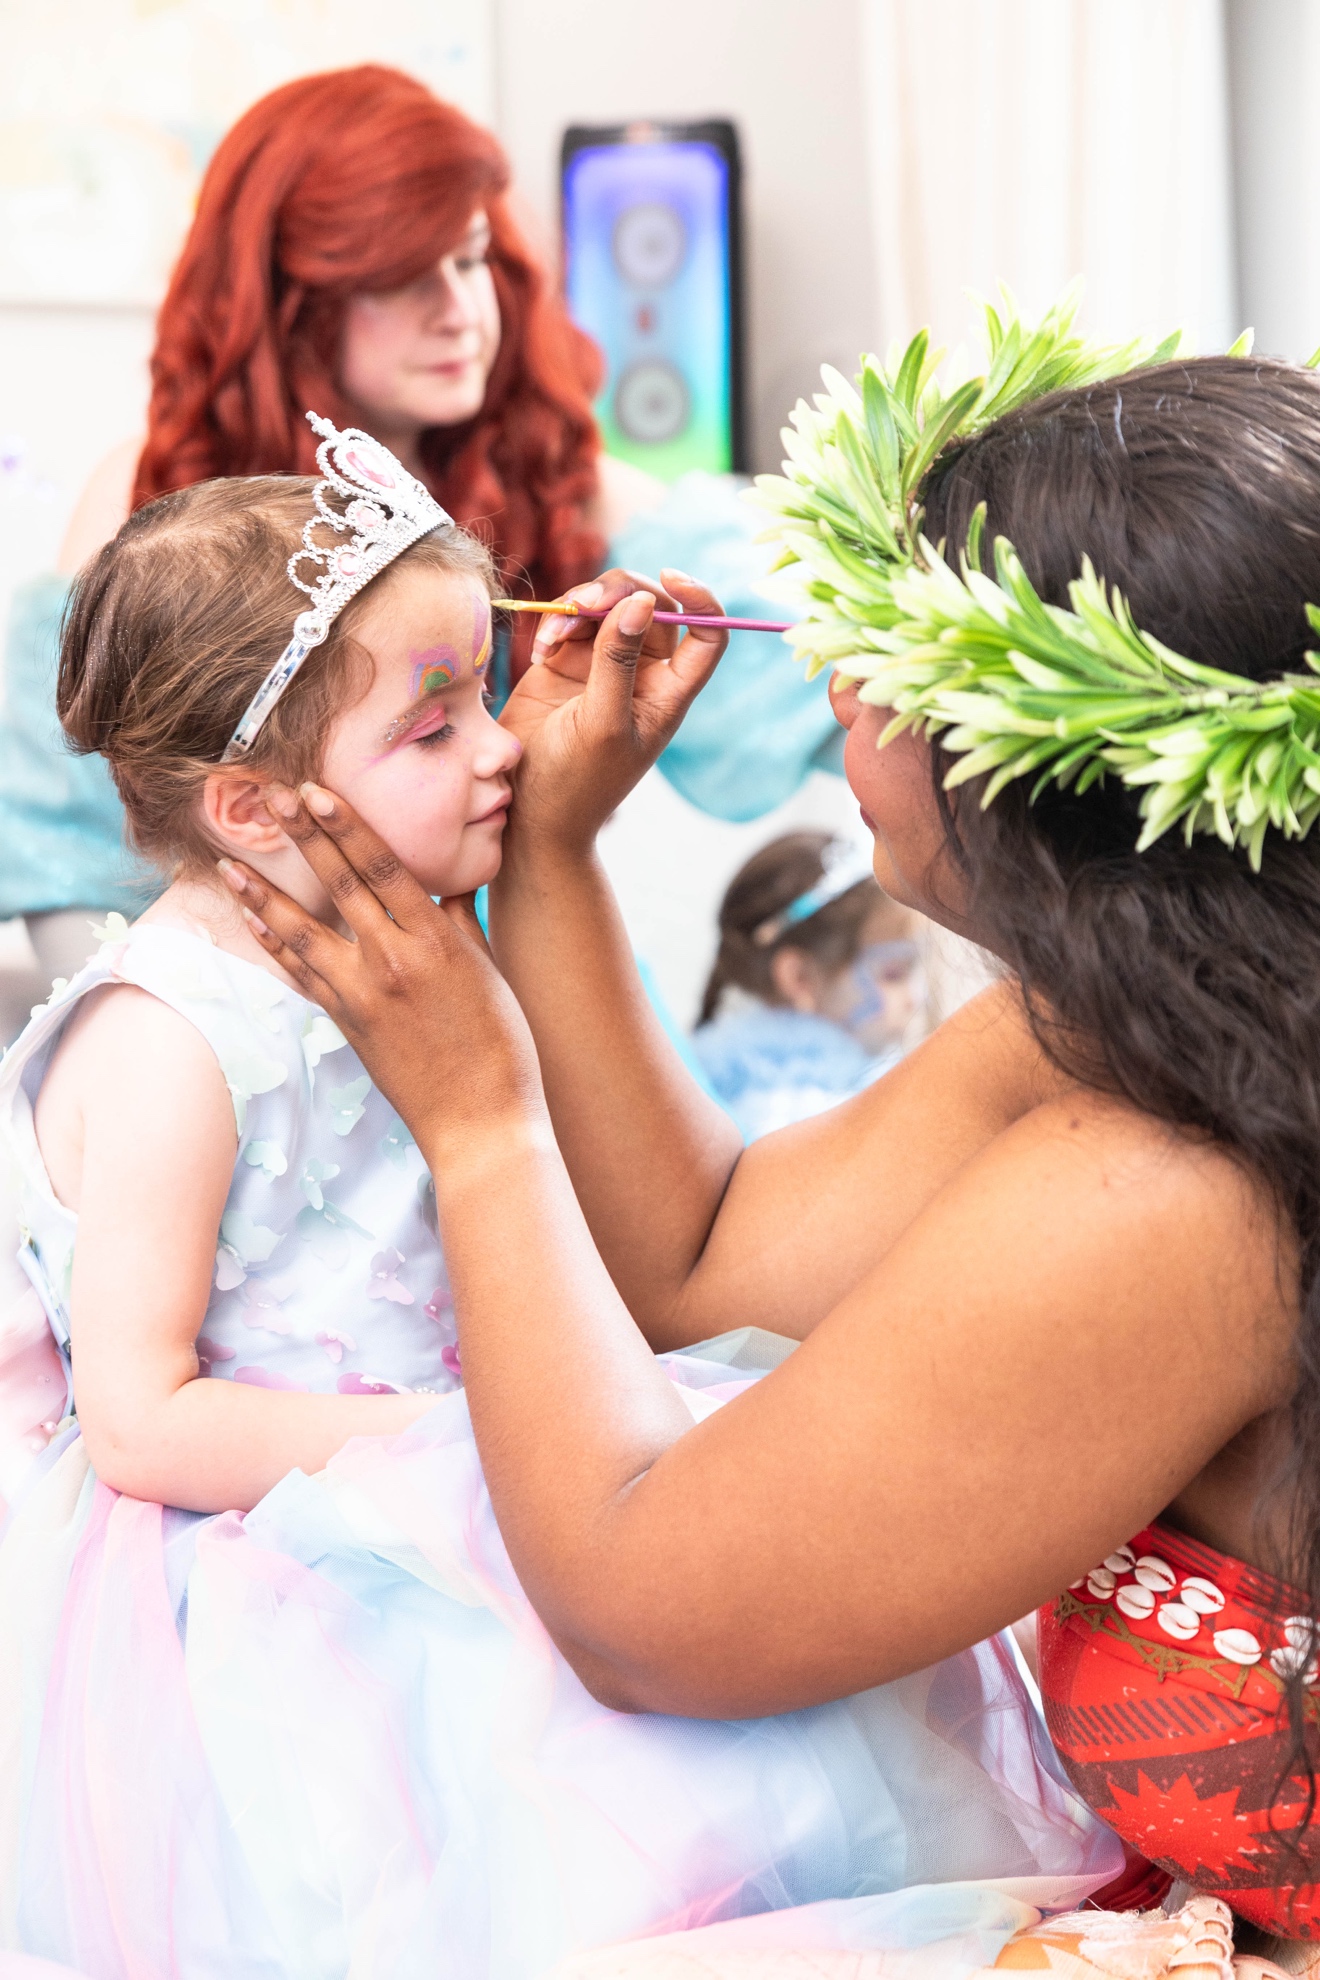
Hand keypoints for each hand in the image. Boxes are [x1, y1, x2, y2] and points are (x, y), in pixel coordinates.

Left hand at [217, 789, 546, 1161]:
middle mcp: (395, 962)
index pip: (385, 868)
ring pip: (304, 933)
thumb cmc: (502, 1047)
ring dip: (264, 895)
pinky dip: (275, 945)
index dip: (348, 826)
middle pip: (341, 886)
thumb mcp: (489, 972)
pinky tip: (253, 920)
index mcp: (438, 942)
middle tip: (272, 797)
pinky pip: (302, 975)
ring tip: (230, 864)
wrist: (480, 1123)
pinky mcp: (347, 1025)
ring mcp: (364, 996)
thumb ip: (458, 921)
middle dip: (305, 837)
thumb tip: (446, 878)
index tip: (318, 792)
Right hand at [498, 571, 727, 859]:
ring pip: (606, 605)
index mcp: (667, 693)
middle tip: (585, 604)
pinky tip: (540, 651)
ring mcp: (601, 665)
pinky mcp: (564, 663)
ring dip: (581, 604)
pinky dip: (556, 622)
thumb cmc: (575, 783)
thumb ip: (619, 661)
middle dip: (620, 593)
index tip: (670, 578)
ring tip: (555, 633)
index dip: (700, 600)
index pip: (706, 634)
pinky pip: (568, 620)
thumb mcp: (602, 724)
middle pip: (649, 604)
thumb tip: (642, 601)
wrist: (528, 812)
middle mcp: (641, 674)